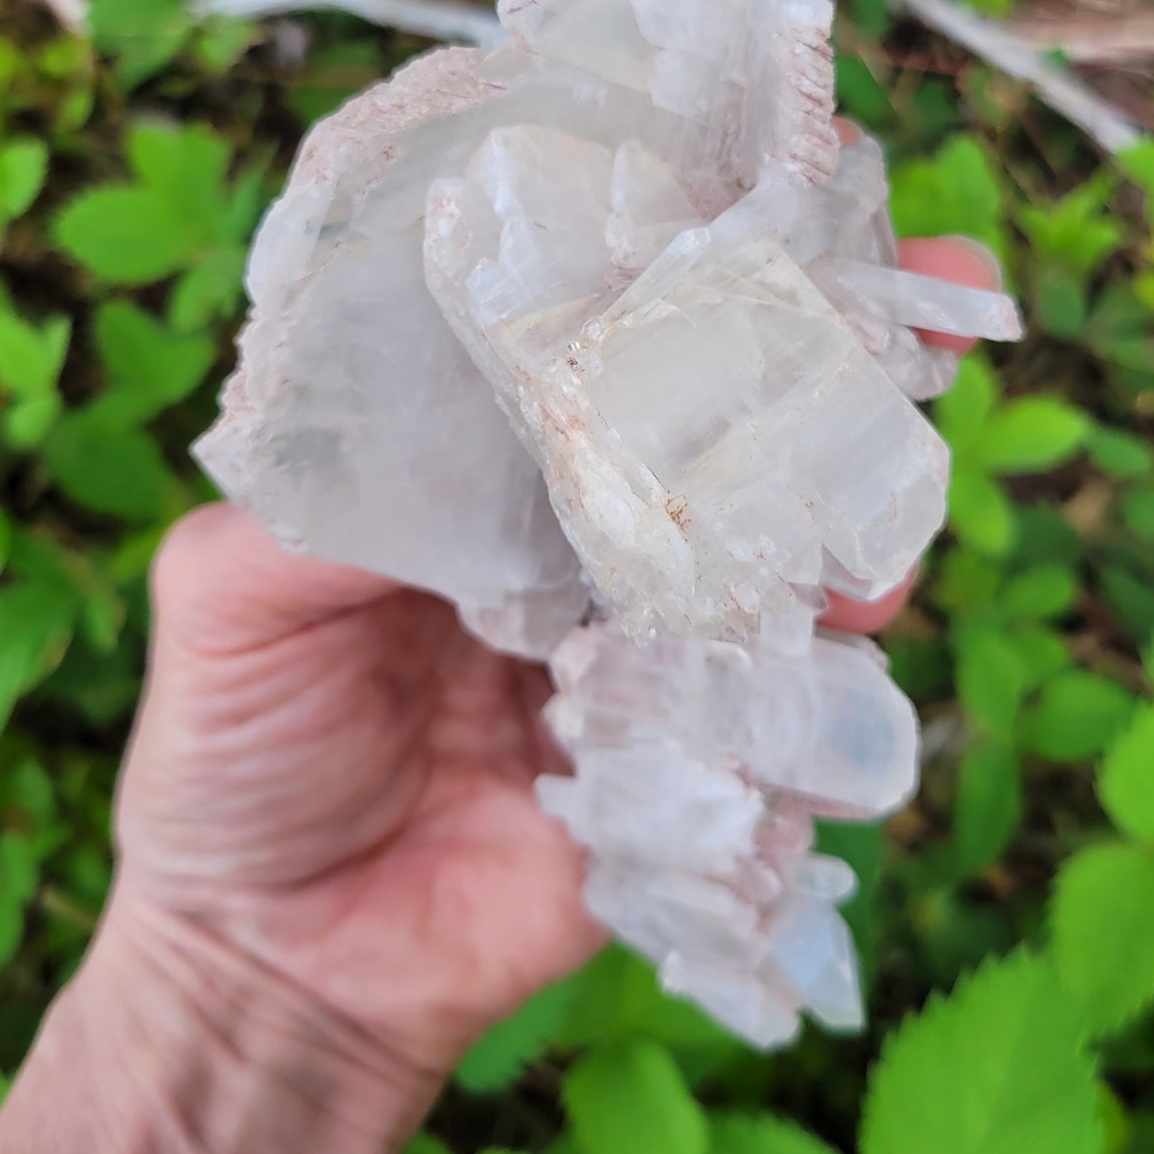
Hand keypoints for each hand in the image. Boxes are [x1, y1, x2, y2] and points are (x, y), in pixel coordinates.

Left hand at [113, 235, 993, 1090]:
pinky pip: (786, 711)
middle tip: (923, 297)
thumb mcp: (230, 595)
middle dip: (830, 358)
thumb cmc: (235, 754)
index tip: (782, 195)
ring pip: (785, 555)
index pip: (593, 343)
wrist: (283, 958)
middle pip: (722, 429)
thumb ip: (328, 493)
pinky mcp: (694, 763)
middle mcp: (581, 539)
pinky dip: (822, 676)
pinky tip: (841, 639)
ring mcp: (651, 647)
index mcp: (478, 473)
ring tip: (875, 495)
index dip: (682, 270)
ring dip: (849, 513)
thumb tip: (453, 399)